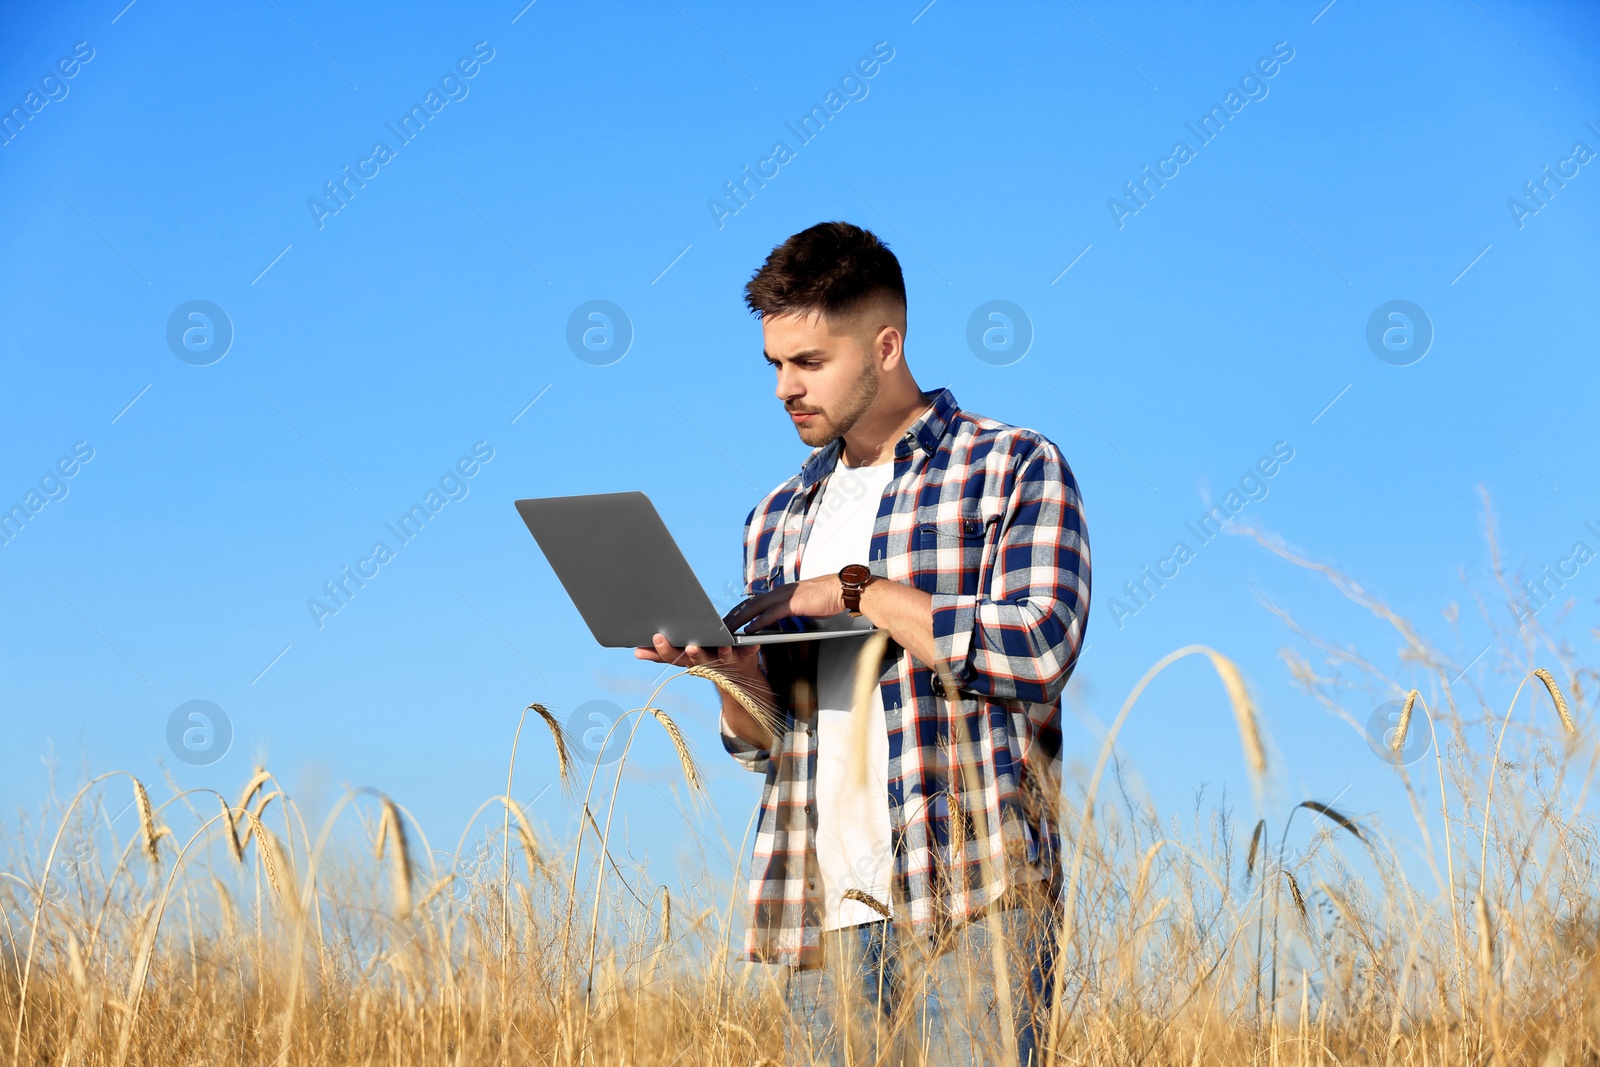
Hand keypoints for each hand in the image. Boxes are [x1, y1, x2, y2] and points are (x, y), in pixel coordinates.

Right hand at [634, 632, 762, 675]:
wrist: (736, 679)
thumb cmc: (706, 660)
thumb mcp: (683, 657)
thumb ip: (661, 654)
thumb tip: (635, 652)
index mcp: (690, 660)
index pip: (674, 657)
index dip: (664, 650)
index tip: (657, 638)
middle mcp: (707, 663)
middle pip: (697, 660)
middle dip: (693, 654)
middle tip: (689, 646)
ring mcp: (725, 662)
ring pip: (722, 658)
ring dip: (722, 654)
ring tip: (723, 647)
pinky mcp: (744, 658)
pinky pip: (748, 653)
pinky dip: (751, 650)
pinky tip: (754, 644)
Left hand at [721, 575, 846, 632]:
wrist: (843, 589)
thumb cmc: (828, 597)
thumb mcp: (804, 603)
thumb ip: (791, 608)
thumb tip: (782, 618)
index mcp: (783, 591)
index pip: (755, 600)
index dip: (741, 609)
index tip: (729, 618)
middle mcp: (781, 591)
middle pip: (750, 603)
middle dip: (733, 614)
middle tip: (720, 626)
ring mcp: (786, 596)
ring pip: (756, 607)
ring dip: (739, 619)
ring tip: (727, 630)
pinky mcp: (794, 603)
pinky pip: (771, 614)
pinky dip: (758, 622)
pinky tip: (748, 630)